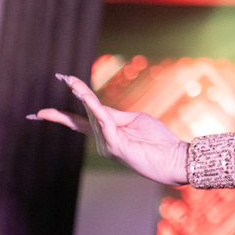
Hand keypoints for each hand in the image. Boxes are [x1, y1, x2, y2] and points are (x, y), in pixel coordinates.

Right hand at [28, 73, 188, 185]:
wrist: (174, 158)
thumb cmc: (158, 139)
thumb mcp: (135, 119)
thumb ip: (115, 115)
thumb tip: (98, 108)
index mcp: (107, 132)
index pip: (83, 118)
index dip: (67, 108)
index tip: (61, 88)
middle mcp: (102, 140)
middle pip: (84, 115)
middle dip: (73, 96)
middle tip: (60, 77)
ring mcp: (107, 144)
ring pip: (94, 115)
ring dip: (85, 97)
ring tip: (72, 81)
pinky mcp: (114, 147)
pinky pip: (103, 123)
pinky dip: (94, 109)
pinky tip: (86, 97)